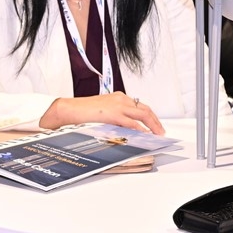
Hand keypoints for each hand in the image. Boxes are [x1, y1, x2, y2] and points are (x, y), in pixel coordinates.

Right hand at [39, 91, 164, 134]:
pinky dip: (141, 129)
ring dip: (152, 125)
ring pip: (143, 114)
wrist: (71, 109)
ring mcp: (118, 106)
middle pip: (145, 109)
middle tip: (161, 131)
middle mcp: (121, 99)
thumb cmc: (83, 111)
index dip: (150, 116)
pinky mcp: (114, 114)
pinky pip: (132, 123)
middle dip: (155, 121)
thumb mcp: (103, 111)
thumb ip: (115, 116)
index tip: (155, 124)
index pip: (140, 106)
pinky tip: (146, 135)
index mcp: (119, 97)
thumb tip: (126, 128)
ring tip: (157, 134)